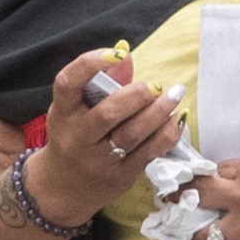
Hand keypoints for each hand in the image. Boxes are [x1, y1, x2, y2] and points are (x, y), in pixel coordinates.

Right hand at [35, 46, 185, 202]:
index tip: (116, 55)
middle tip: (156, 86)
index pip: (68, 83)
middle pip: (108, 113)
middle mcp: (76, 137)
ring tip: (173, 96)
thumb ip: (101, 81)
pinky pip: (148, 153)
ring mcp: (98, 160)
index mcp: (62, 113)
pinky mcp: (120, 176)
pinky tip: (176, 120)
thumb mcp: (76, 108)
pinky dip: (166, 135)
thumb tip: (127, 52)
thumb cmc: (74, 136)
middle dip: (137, 95)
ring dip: (158, 112)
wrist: (64, 187)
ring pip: (132, 134)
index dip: (90, 64)